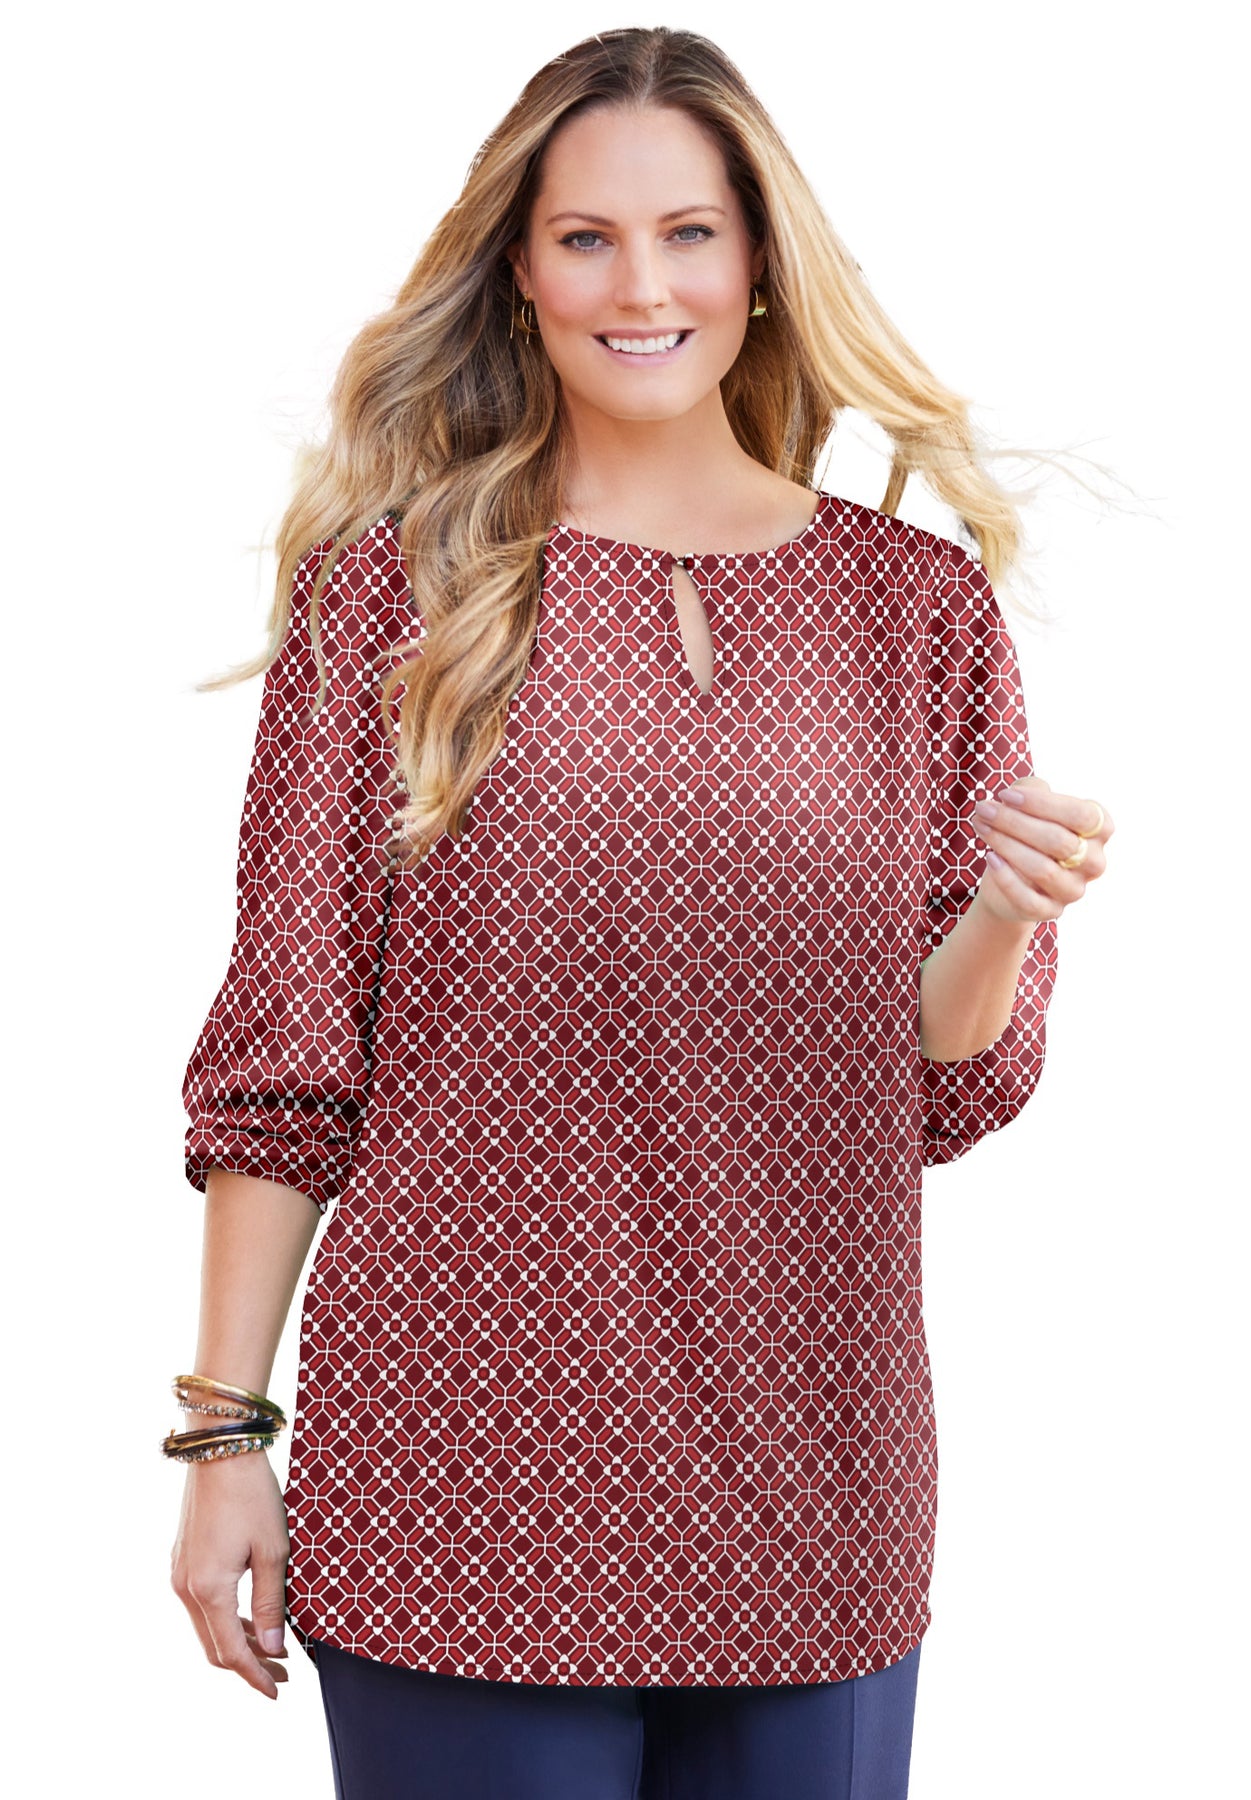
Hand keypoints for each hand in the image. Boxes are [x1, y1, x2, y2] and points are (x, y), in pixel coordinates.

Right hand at [170, 1449, 291, 1698]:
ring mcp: (180, 1572)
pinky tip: (251, 1615)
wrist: (219, 1449)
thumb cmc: (252, 1495)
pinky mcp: (183, 1558)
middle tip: (283, 1672)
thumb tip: (272, 1649)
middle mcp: (186, 1587)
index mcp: (208, 1590)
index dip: (255, 1676)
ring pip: (207, 1625)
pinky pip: (202, 1603)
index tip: (277, 1691)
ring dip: (238, 1640)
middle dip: (248, 1664)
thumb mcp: (273, 1550)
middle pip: (214, 1646)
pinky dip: (226, 1617)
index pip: (231, 1652)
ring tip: (273, 1648)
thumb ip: (270, 1603)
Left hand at [971, 776, 1112, 925]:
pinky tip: (990, 858)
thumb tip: (1018, 792)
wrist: (1010, 881)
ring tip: (981, 827)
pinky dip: (1006, 878)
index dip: (1043, 803)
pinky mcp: (1052, 911)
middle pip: (1058, 841)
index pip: (1081, 814)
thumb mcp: (1029, 805)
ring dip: (1006, 844)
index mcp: (1099, 830)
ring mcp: (1074, 889)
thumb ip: (1030, 790)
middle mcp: (1094, 862)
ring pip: (1043, 870)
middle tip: (982, 809)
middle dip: (1014, 821)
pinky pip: (1029, 899)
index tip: (1005, 794)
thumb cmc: (1026, 833)